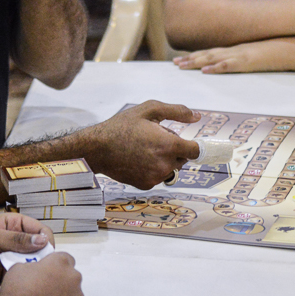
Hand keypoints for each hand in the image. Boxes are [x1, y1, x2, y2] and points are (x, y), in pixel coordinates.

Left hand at [0, 214, 53, 283]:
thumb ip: (16, 240)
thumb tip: (43, 241)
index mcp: (16, 225)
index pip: (40, 230)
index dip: (46, 240)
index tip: (48, 251)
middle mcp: (18, 240)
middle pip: (39, 248)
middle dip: (42, 256)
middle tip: (40, 267)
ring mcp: (12, 256)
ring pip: (32, 262)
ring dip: (33, 268)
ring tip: (29, 275)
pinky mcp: (6, 272)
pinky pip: (20, 275)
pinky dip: (22, 278)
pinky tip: (20, 281)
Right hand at [0, 252, 82, 295]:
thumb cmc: (16, 293)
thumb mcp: (19, 269)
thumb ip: (34, 266)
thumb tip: (38, 270)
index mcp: (61, 262)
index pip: (65, 258)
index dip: (56, 266)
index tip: (48, 273)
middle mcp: (74, 277)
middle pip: (71, 276)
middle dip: (61, 281)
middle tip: (45, 292)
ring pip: (73, 294)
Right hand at [80, 100, 200, 188]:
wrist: (96, 148)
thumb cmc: (122, 126)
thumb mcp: (149, 110)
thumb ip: (177, 111)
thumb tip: (198, 117)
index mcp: (169, 145)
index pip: (196, 151)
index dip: (193, 145)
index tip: (189, 143)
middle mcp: (165, 164)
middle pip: (183, 159)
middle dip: (175, 149)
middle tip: (155, 139)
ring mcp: (156, 177)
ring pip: (171, 168)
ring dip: (165, 160)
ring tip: (145, 149)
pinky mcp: (146, 185)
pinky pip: (159, 176)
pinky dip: (154, 169)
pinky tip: (139, 160)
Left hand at [174, 39, 294, 73]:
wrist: (294, 46)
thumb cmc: (280, 53)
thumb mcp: (260, 57)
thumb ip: (248, 61)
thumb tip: (241, 67)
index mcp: (238, 51)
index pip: (213, 53)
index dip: (197, 56)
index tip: (183, 60)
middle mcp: (236, 51)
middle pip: (208, 55)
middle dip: (190, 60)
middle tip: (175, 64)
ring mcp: (241, 55)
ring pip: (214, 58)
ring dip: (197, 62)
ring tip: (182, 66)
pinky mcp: (249, 61)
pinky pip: (230, 64)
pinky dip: (217, 67)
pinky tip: (206, 70)